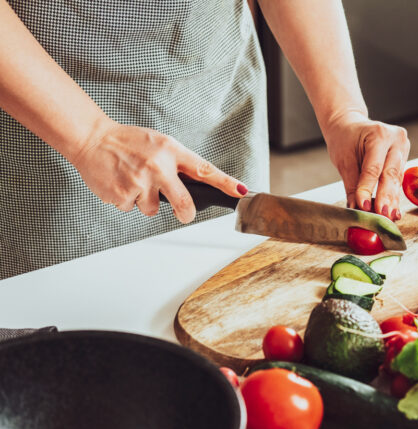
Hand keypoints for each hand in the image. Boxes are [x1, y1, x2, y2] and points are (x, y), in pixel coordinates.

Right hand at [71, 121, 247, 222]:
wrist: (91, 139)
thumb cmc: (128, 142)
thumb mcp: (159, 144)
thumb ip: (178, 163)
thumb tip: (198, 187)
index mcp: (171, 151)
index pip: (205, 169)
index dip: (225, 183)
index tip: (241, 192)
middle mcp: (158, 166)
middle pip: (184, 204)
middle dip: (186, 213)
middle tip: (184, 213)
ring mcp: (140, 182)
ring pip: (154, 209)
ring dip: (146, 202)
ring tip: (134, 182)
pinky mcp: (122, 195)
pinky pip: (132, 208)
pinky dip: (127, 200)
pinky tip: (120, 183)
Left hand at [323, 110, 409, 219]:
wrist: (350, 125)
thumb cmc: (344, 138)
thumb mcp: (343, 160)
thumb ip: (352, 185)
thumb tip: (357, 208)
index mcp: (379, 134)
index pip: (373, 168)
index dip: (368, 189)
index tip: (364, 207)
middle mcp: (396, 139)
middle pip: (391, 174)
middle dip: (385, 198)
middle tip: (382, 216)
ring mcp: (403, 147)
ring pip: (396, 179)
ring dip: (391, 200)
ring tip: (388, 217)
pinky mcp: (404, 157)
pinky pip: (398, 179)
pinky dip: (393, 195)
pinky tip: (392, 210)